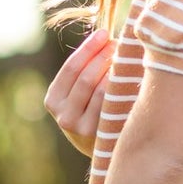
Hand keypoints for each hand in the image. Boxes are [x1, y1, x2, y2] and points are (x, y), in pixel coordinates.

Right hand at [44, 26, 113, 157]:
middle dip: (103, 56)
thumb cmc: (93, 113)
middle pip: (85, 77)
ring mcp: (80, 129)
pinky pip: (110, 104)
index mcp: (53, 100)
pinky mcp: (98, 135)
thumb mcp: (79, 96)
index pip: (70, 68)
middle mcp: (63, 116)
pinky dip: (119, 87)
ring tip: (125, 57)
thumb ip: (84, 72)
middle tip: (119, 43)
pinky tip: (129, 76)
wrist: (102, 150)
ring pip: (99, 90)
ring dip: (113, 69)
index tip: (104, 33)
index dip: (88, 48)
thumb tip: (103, 36)